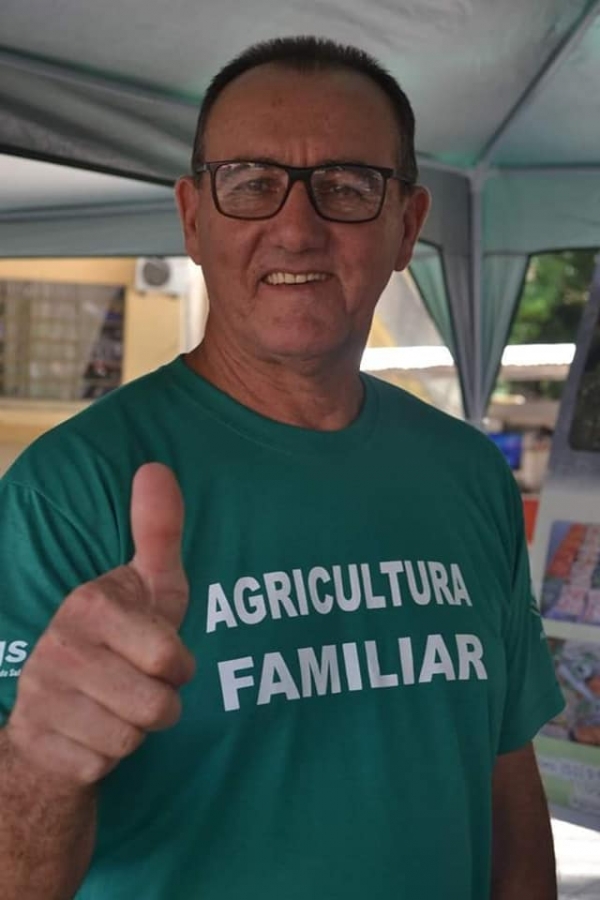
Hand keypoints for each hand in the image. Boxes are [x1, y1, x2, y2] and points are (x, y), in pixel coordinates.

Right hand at [5, 463, 194, 786]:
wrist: (55, 710)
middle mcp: (59, 646)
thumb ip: (157, 532)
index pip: (170, 657)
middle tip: (140, 685)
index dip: (178, 665)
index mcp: (89, 604)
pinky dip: (109, 756)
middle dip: (161, 703)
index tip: (160, 656)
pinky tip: (92, 731)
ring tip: (116, 705)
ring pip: (132, 737)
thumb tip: (156, 467)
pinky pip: (105, 763)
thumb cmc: (118, 642)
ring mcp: (42, 697)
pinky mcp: (39, 743)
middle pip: (157, 704)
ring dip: (137, 730)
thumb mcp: (149, 588)